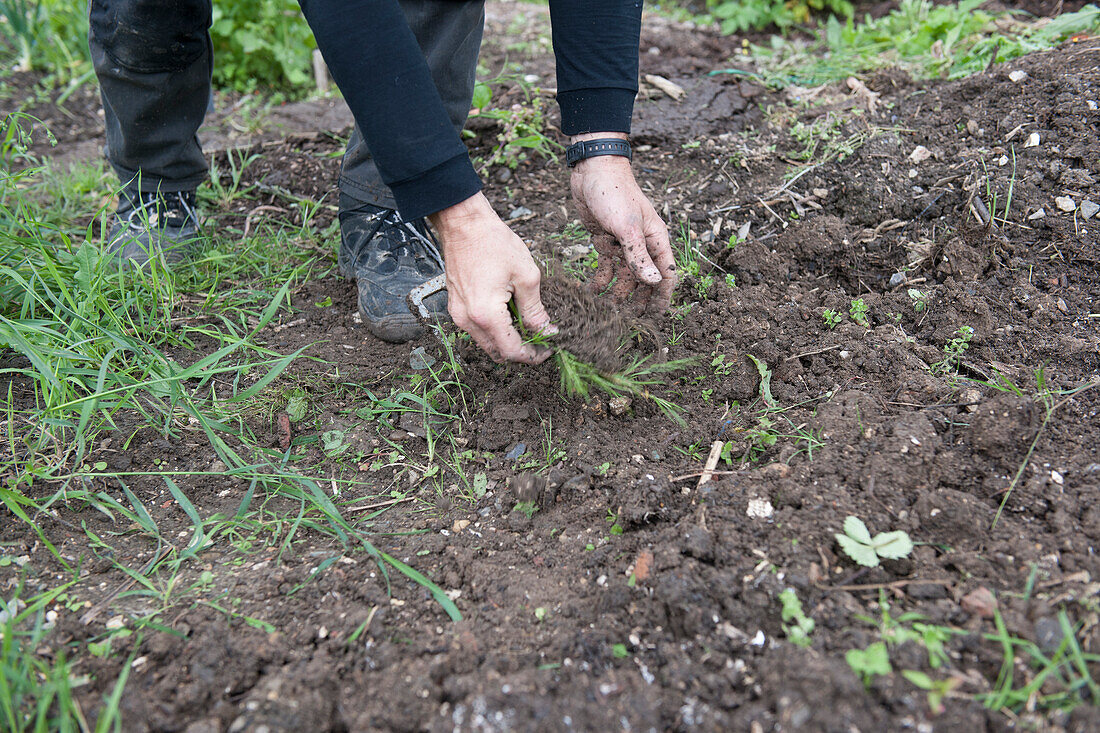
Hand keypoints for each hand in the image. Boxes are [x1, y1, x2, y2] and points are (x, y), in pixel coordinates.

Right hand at [429, 193, 554, 363]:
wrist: (464, 224)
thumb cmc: (494, 243)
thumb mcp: (526, 277)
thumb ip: (536, 310)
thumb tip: (548, 332)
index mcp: (486, 314)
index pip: (511, 351)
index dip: (533, 356)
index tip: (548, 349)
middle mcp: (467, 320)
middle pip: (497, 352)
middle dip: (521, 352)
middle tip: (541, 341)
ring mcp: (458, 314)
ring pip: (486, 343)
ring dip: (507, 340)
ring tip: (527, 325)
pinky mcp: (456, 307)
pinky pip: (477, 329)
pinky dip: (495, 329)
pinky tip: (510, 314)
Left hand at [570, 132, 676, 312]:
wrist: (592, 169)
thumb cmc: (615, 193)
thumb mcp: (627, 227)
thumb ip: (639, 256)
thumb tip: (655, 284)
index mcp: (656, 240)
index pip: (667, 275)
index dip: (663, 298)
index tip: (655, 318)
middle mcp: (643, 245)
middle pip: (645, 280)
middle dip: (637, 301)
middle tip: (626, 322)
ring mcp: (623, 244)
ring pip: (624, 277)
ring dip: (617, 294)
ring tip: (605, 312)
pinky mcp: (605, 241)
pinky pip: (606, 267)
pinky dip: (600, 280)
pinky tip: (590, 292)